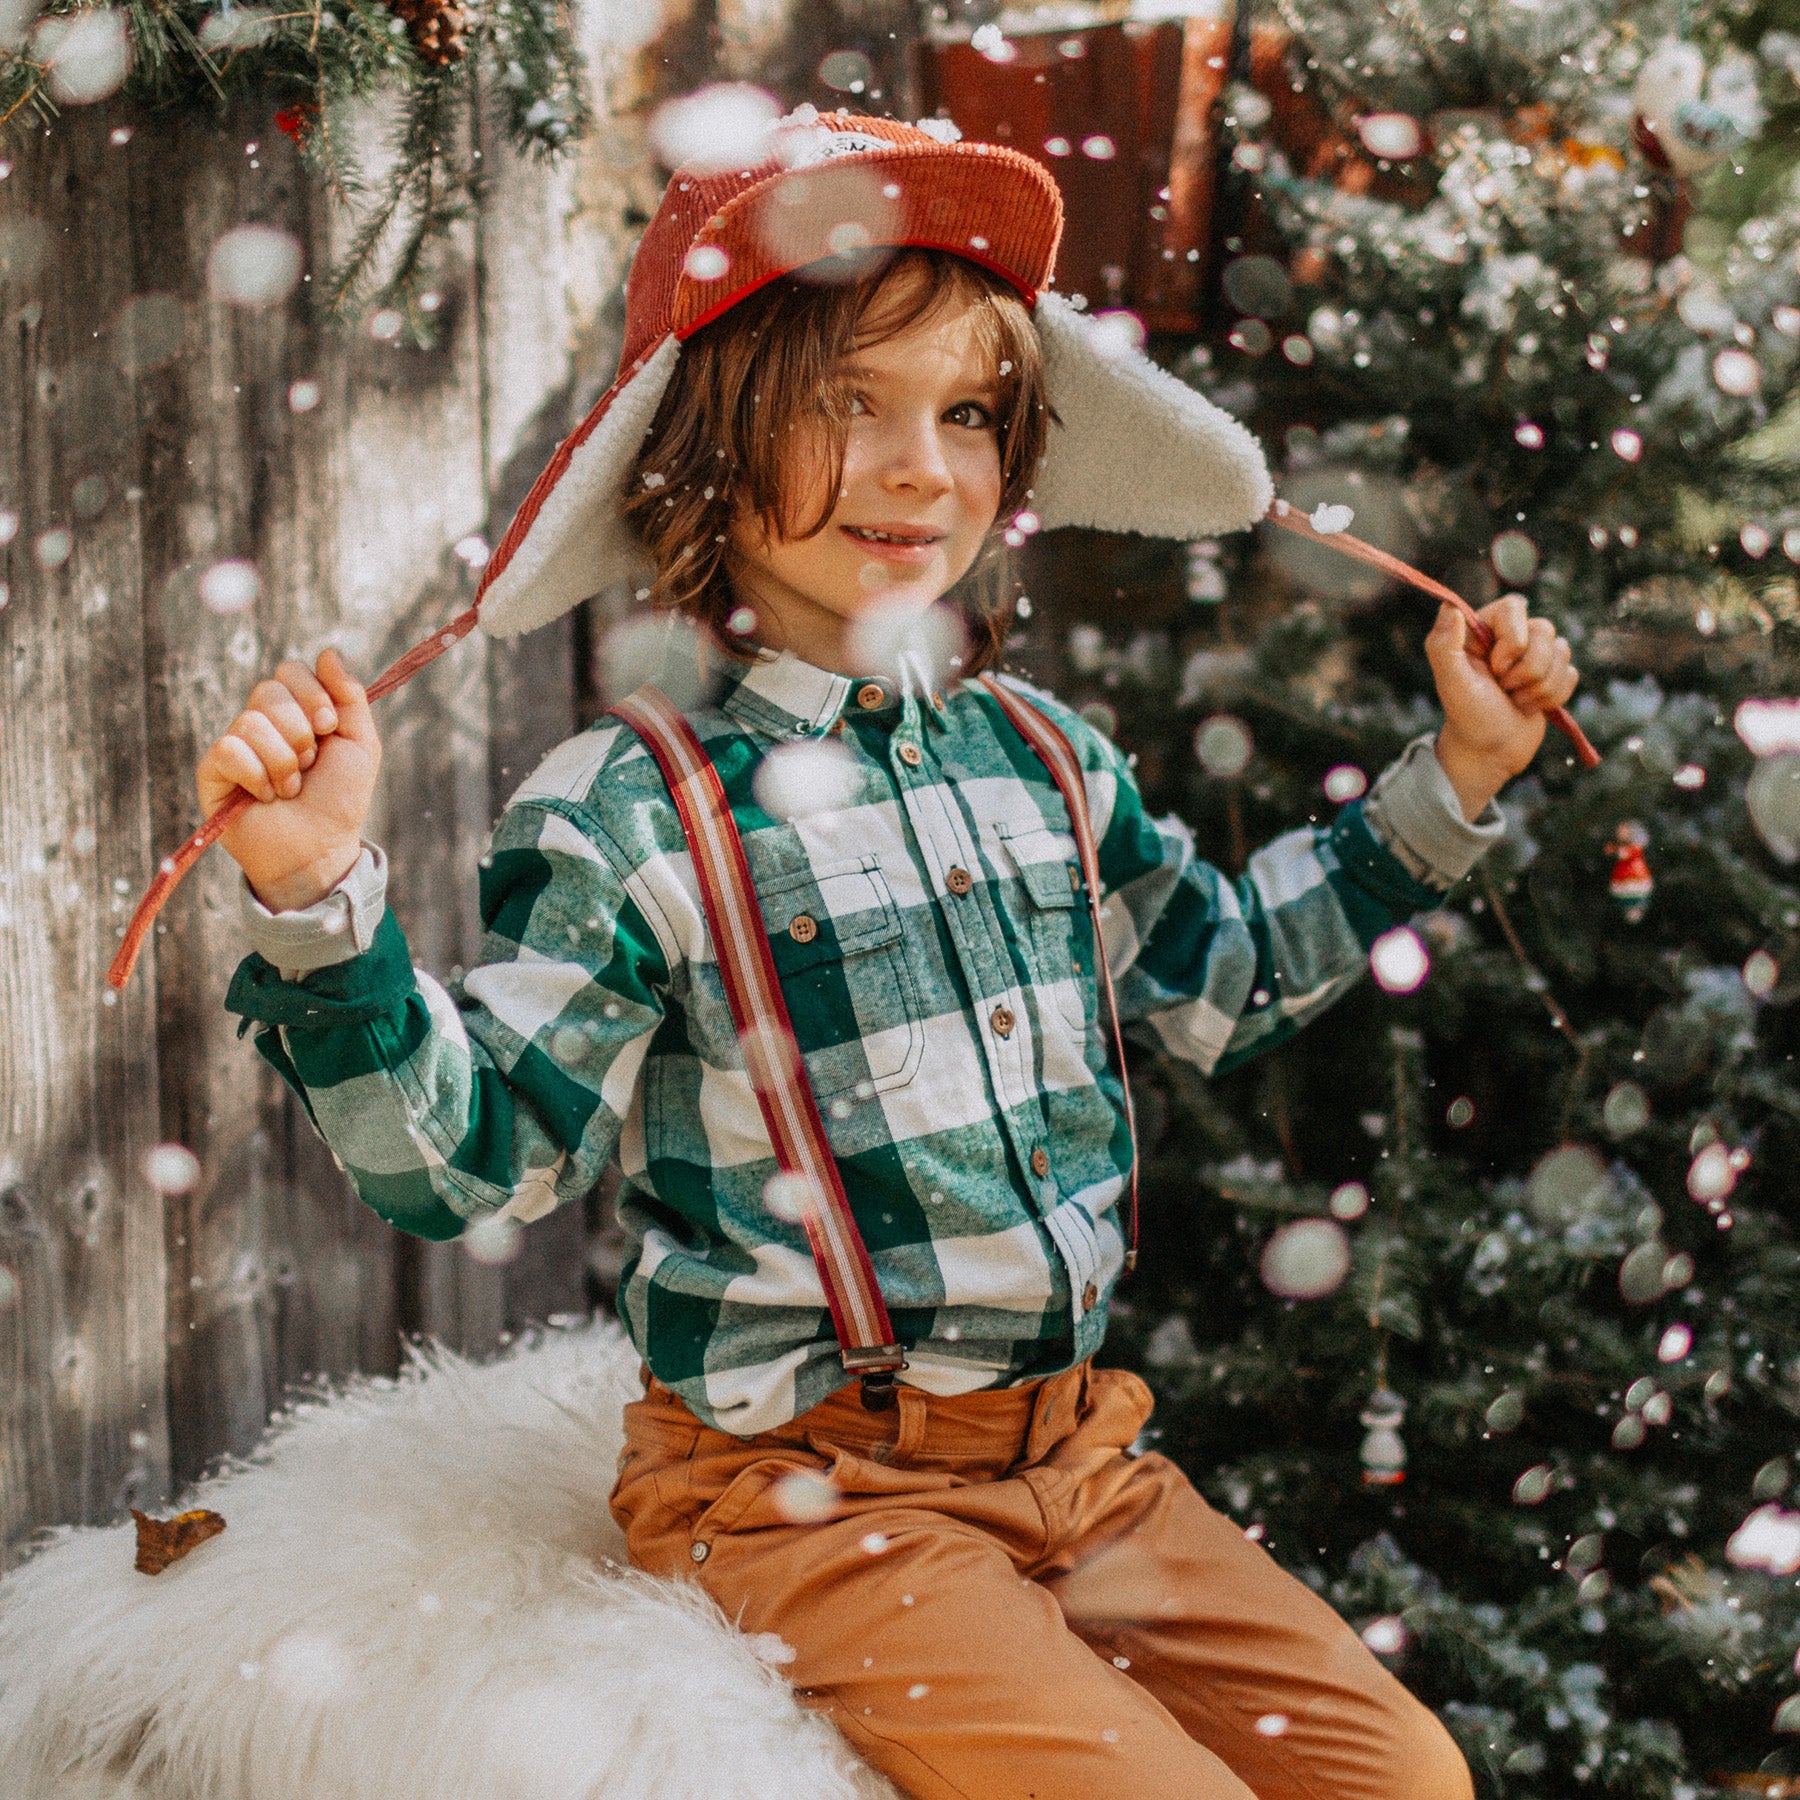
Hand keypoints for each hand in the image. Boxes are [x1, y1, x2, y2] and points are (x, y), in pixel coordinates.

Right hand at [196, 648, 381, 910]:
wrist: (320, 848)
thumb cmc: (340, 800)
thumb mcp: (360, 743)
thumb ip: (350, 696)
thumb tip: (328, 651)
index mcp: (295, 710)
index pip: (290, 671)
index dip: (313, 694)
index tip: (329, 726)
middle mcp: (261, 722)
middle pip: (268, 689)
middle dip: (300, 731)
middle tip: (310, 763)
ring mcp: (234, 745)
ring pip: (250, 721)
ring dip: (283, 762)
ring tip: (290, 787)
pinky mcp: (212, 771)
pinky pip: (228, 749)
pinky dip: (257, 776)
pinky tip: (266, 796)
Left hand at [1425, 595, 1577, 820]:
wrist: (1489, 753)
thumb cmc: (1468, 717)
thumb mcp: (1451, 682)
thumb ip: (1443, 644)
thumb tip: (1449, 605)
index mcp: (1482, 630)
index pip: (1514, 607)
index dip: (1512, 641)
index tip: (1495, 669)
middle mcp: (1508, 637)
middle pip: (1545, 630)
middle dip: (1526, 670)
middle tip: (1502, 689)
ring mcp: (1533, 656)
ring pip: (1563, 652)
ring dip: (1539, 687)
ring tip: (1514, 701)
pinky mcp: (1551, 676)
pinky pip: (1572, 673)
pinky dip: (1553, 697)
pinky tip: (1530, 707)